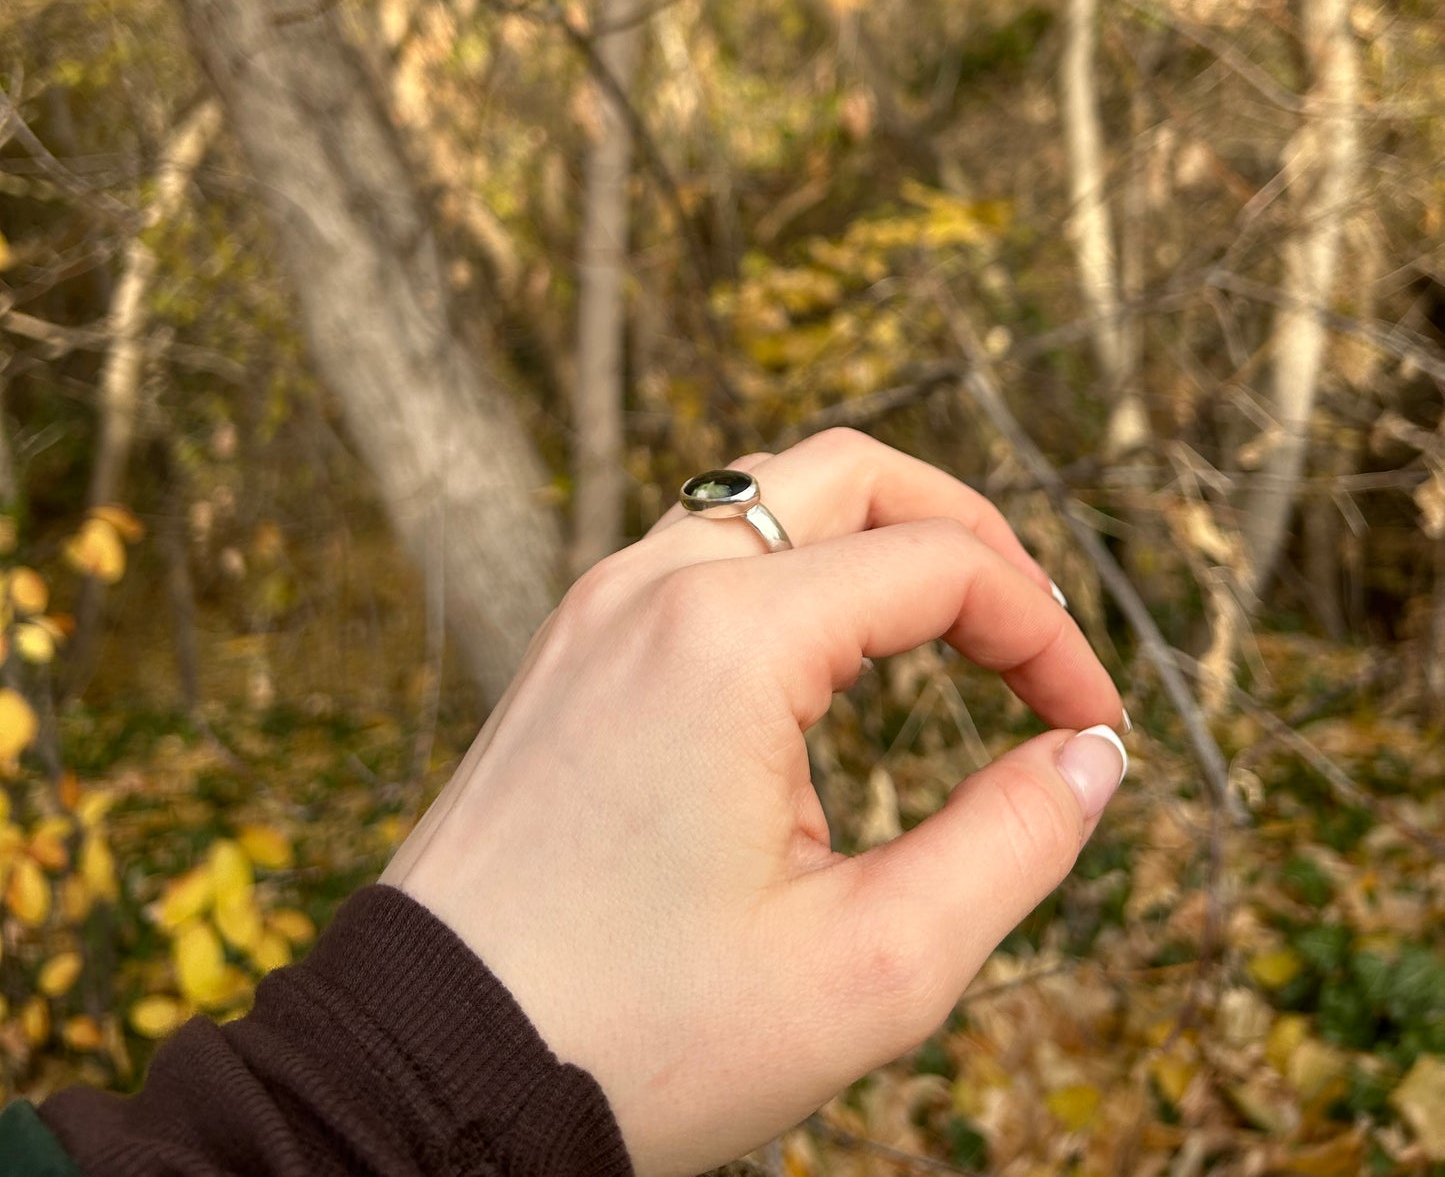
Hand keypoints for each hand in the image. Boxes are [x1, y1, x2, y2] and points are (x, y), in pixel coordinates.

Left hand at [382, 428, 1128, 1176]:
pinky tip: (834, 665)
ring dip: (877, 539)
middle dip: (968, 534)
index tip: (1094, 727)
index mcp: (728, 639)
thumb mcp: (868, 971)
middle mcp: (653, 583)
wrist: (426, 1068)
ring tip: (955, 638)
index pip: (938, 566)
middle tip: (1036, 639)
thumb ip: (1011, 847)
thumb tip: (1093, 756)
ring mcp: (597, 604)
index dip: (1046, 634)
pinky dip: (796, 571)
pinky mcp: (569, 644)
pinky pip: (702, 548)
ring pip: (769, 495)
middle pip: (851, 472)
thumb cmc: (638, 1037)